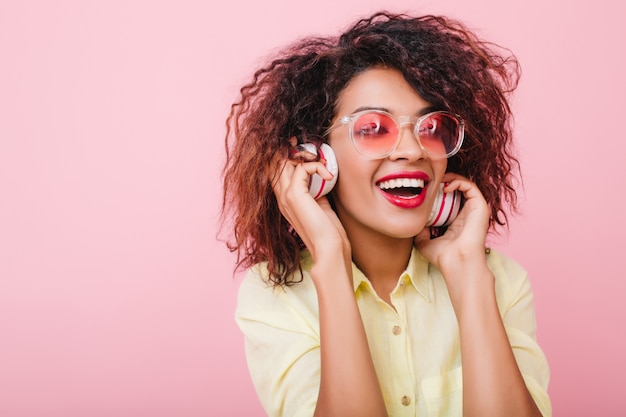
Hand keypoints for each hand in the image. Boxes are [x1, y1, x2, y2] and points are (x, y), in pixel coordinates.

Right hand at [271, 147, 350, 265]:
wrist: (329, 248)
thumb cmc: (329, 232)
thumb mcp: (320, 206)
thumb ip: (316, 191)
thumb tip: (321, 175)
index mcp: (285, 201)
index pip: (276, 172)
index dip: (285, 156)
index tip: (298, 145)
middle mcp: (281, 197)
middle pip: (276, 163)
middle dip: (289, 149)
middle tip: (300, 139)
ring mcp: (285, 196)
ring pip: (285, 162)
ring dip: (303, 154)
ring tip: (319, 156)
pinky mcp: (295, 195)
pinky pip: (302, 168)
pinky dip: (317, 166)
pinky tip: (329, 175)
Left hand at [414, 173, 489, 276]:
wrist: (456, 262)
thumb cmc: (444, 256)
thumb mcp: (425, 242)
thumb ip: (421, 231)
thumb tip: (415, 223)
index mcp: (458, 220)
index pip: (451, 198)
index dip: (439, 190)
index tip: (427, 188)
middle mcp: (468, 213)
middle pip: (458, 189)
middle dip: (445, 181)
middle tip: (431, 181)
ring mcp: (475, 209)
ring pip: (465, 184)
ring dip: (451, 178)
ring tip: (438, 180)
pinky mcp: (481, 207)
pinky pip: (471, 186)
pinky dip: (458, 181)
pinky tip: (445, 187)